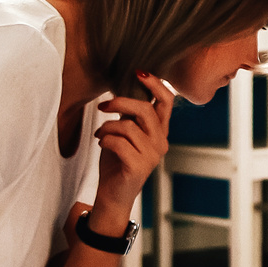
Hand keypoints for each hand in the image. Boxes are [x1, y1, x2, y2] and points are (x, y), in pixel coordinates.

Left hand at [87, 74, 176, 229]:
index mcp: (160, 131)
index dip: (155, 83)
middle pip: (145, 110)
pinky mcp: (138, 167)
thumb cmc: (117, 162)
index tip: (138, 72)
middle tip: (103, 106)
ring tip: (100, 134)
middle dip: (120, 103)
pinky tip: (101, 143)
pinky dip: (105, 139)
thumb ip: (130, 115)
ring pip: (128, 126)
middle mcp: (160, 142)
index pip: (167, 101)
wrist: (113, 194)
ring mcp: (152, 156)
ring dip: (107, 127)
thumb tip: (124, 89)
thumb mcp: (126, 133)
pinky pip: (119, 142)